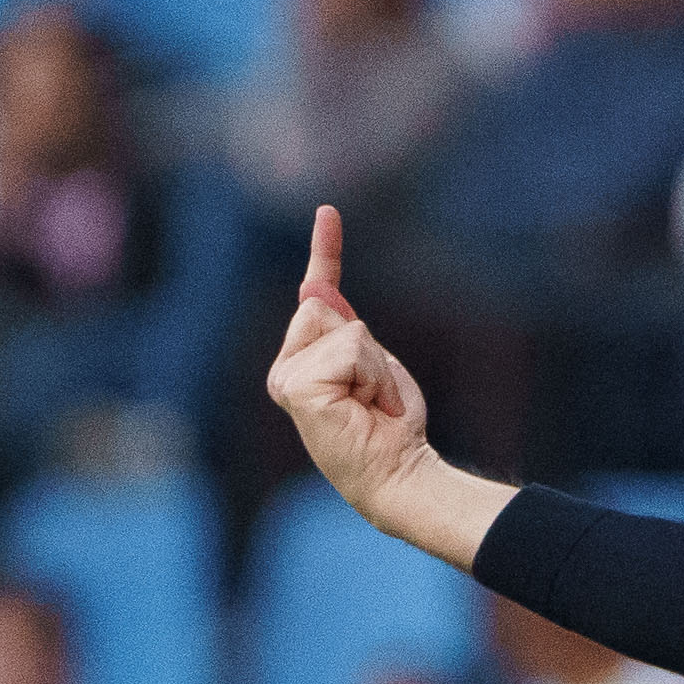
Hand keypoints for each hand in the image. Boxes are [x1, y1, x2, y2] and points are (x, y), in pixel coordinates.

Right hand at [265, 207, 438, 526]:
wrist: (397, 472)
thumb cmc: (390, 427)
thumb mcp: (373, 364)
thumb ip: (346, 328)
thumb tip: (315, 284)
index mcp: (302, 361)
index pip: (315, 293)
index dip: (324, 251)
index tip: (329, 212)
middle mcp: (286, 368)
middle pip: (324, 305)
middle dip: (365, 344)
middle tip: (372, 392)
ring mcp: (286, 377)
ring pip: (341, 326)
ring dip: (371, 362)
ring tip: (371, 402)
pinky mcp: (296, 387)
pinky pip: (348, 347)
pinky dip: (370, 373)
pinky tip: (365, 405)